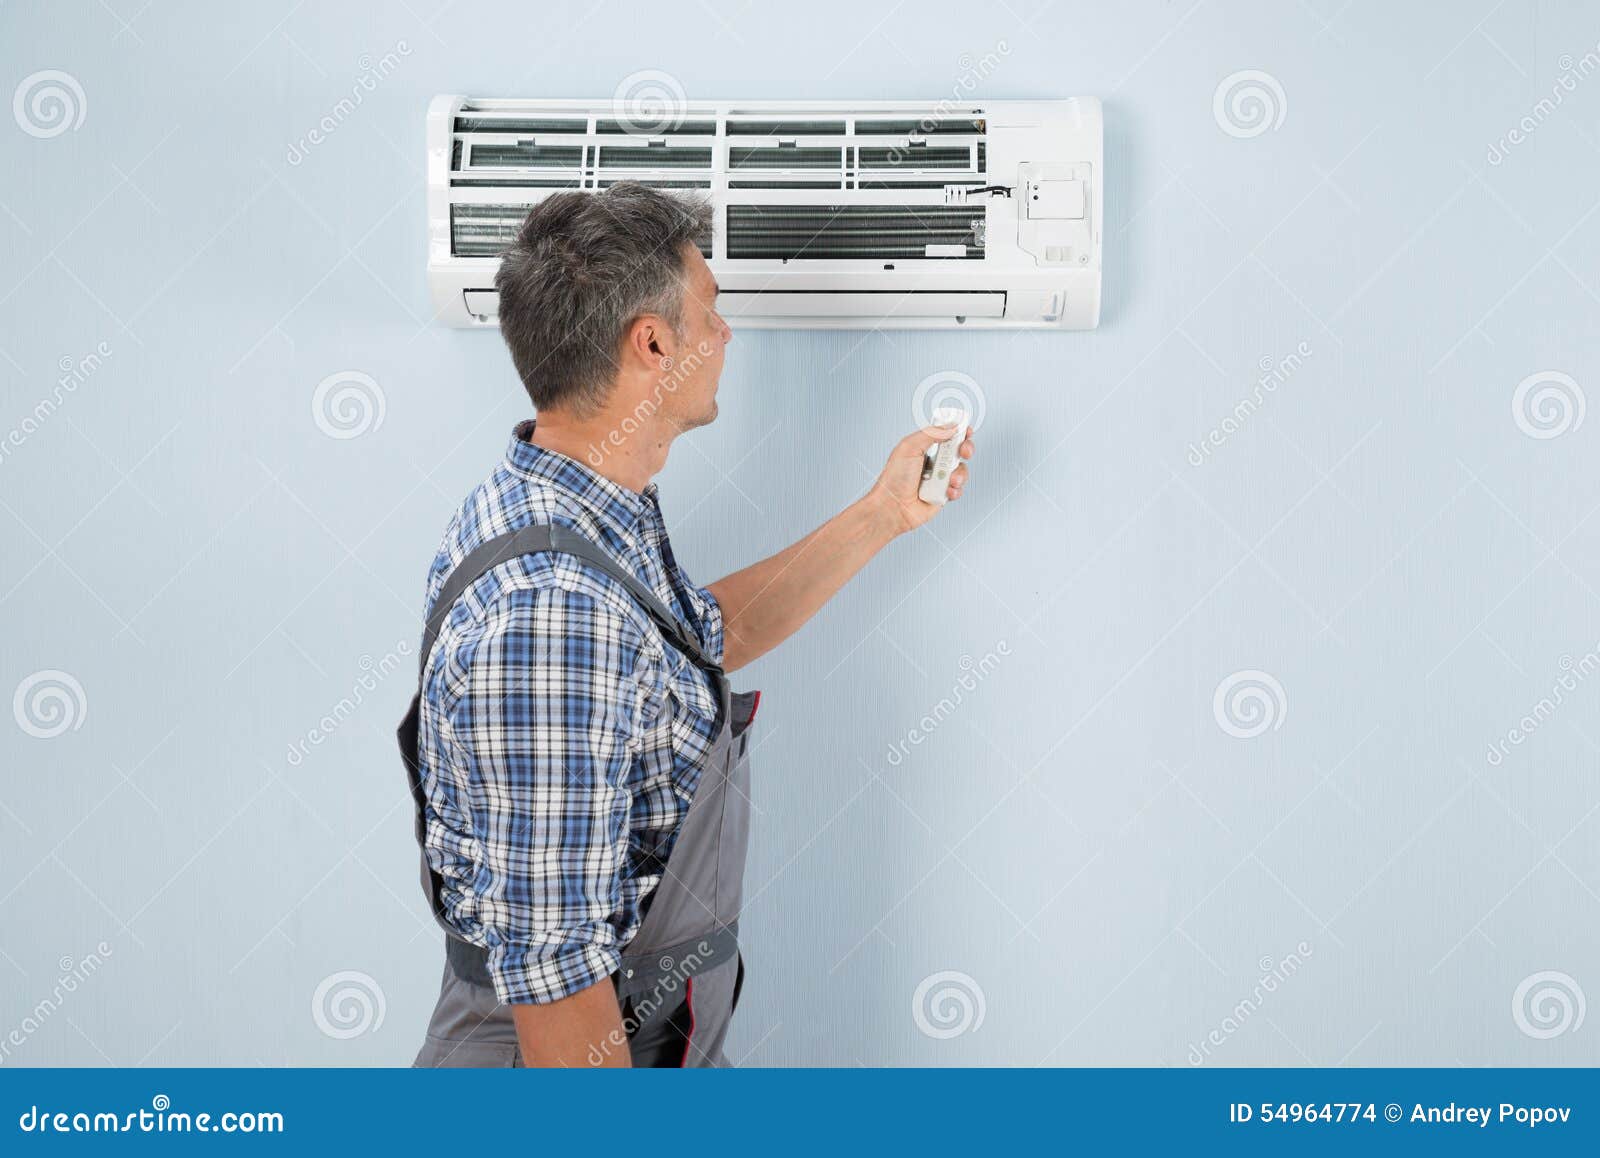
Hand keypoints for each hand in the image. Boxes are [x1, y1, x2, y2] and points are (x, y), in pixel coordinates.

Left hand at [864, 421, 975, 535]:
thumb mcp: (910, 447)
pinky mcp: (943, 493)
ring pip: (962, 469)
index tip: (965, 429)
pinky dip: (955, 490)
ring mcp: (939, 478)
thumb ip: (931, 433)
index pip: (946, 433)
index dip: (958, 430)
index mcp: (924, 447)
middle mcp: (933, 461)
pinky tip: (945, 491)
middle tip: (963, 452)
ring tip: (948, 479)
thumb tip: (951, 426)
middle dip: (966, 448)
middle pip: (959, 449)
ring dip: (959, 473)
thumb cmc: (893, 479)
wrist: (892, 507)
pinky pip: (959, 488)